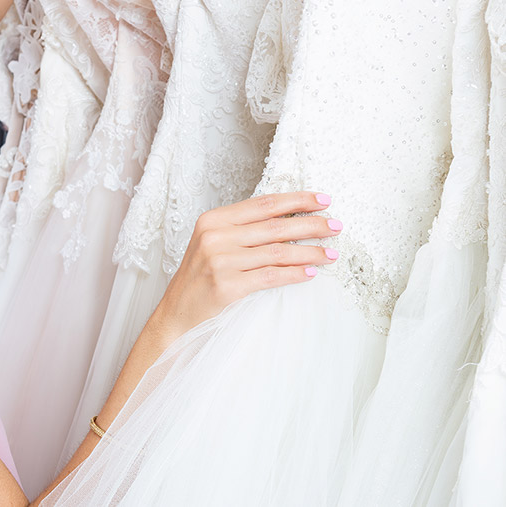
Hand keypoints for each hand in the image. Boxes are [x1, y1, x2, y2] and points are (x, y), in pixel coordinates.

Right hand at [154, 192, 341, 339]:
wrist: (176, 312)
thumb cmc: (200, 277)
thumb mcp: (215, 243)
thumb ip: (244, 230)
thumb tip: (291, 219)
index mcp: (214, 219)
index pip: (264, 204)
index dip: (297, 200)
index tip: (323, 200)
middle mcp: (215, 235)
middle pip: (275, 226)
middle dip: (311, 225)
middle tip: (336, 226)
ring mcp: (219, 260)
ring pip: (277, 251)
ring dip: (310, 252)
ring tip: (331, 253)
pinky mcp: (226, 285)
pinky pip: (271, 276)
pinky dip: (294, 274)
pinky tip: (311, 272)